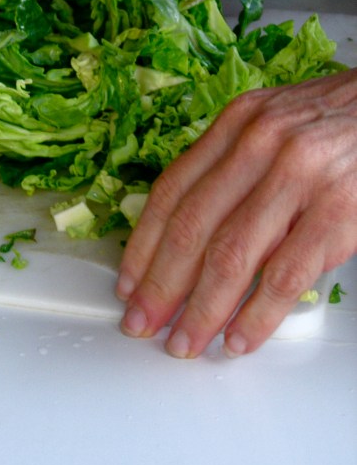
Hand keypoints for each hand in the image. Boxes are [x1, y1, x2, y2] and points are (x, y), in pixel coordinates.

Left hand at [116, 68, 356, 357]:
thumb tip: (183, 230)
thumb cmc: (335, 123)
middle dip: (160, 285)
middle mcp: (260, 144)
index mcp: (237, 122)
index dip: (142, 244)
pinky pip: (286, 274)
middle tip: (142, 322)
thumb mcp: (272, 123)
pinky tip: (240, 337)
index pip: (171, 191)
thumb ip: (229, 164)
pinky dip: (258, 314)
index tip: (128, 283)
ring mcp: (300, 177)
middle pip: (192, 227)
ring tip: (186, 341)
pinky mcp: (338, 211)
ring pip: (231, 255)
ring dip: (202, 309)